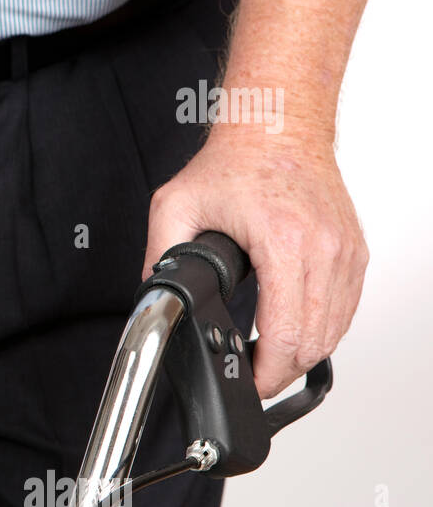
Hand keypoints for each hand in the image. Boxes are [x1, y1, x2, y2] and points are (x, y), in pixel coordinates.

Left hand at [142, 123, 367, 398]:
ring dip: (303, 353)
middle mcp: (323, 249)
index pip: (286, 334)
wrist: (276, 125)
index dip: (265, 373)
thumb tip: (152, 296)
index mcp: (283, 242)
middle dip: (281, 372)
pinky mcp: (354, 252)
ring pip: (335, 330)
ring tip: (270, 360)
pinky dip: (322, 328)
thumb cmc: (234, 161)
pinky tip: (295, 331)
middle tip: (253, 378)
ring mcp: (345, 251)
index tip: (246, 382)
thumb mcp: (175, 206)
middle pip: (314, 342)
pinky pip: (346, 308)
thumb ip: (159, 256)